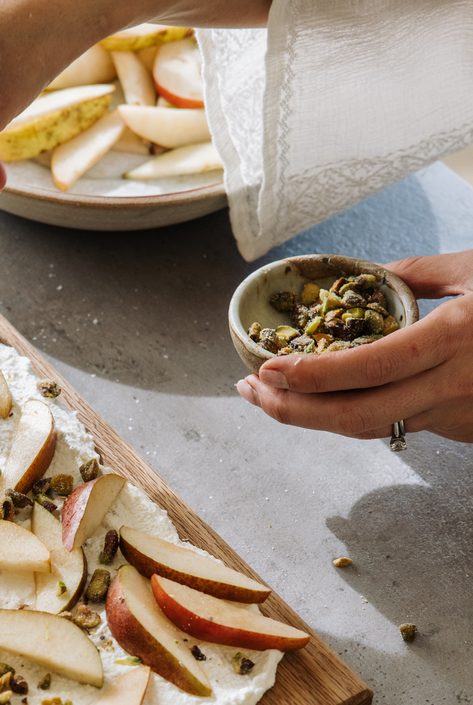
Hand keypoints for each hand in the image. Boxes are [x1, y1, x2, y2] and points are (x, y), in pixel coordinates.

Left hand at [236, 250, 472, 443]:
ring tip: (274, 396)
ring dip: (316, 418)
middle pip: (355, 418)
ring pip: (372, 428)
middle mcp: (454, 387)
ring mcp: (460, 416)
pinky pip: (400, 424)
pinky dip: (357, 413)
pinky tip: (327, 397)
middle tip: (252, 393)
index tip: (267, 367)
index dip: (311, 375)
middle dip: (293, 412)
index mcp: (457, 339)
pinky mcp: (465, 431)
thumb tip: (378, 276)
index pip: (367, 370)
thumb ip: (427, 273)